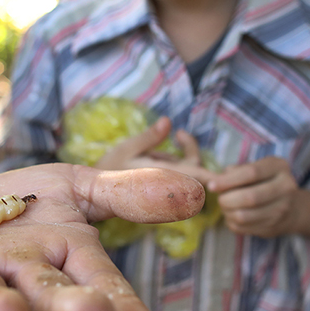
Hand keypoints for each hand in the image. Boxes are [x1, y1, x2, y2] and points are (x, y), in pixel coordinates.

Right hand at [94, 117, 213, 182]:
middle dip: (192, 150)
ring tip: (177, 135)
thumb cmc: (111, 169)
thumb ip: (149, 137)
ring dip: (187, 150)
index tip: (210, 165)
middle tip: (179, 135)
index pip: (195, 178)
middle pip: (196, 171)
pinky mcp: (166, 178)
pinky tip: (176, 138)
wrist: (100, 190)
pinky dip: (183, 153)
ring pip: (190, 168)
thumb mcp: (126, 149)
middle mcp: (169, 183)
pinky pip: (183, 167)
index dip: (208, 175)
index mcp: (163, 178)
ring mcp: (169, 182)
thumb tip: (167, 120)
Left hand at [207, 156, 298, 237]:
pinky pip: (242, 228)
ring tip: (226, 206)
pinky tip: (233, 215)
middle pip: (249, 197)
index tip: (211, 185)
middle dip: (226, 199)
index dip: (228, 180)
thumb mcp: (253, 168)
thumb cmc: (264, 182)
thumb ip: (232, 171)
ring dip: (227, 212)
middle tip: (220, 198)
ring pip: (243, 216)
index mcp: (279, 167)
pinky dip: (231, 222)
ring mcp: (282, 210)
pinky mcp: (273, 227)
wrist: (292, 207)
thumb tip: (209, 178)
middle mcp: (285, 188)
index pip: (251, 173)